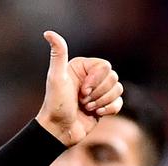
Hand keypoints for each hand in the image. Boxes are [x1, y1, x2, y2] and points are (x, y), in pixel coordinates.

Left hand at [35, 31, 122, 145]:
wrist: (59, 130)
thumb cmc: (55, 104)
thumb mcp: (56, 78)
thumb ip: (57, 55)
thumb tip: (48, 33)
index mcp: (82, 67)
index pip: (105, 66)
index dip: (97, 80)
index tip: (81, 91)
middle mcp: (91, 77)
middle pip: (114, 78)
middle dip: (99, 93)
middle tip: (82, 101)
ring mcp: (98, 92)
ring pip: (118, 90)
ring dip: (102, 102)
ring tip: (86, 108)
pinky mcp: (104, 105)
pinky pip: (119, 103)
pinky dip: (109, 109)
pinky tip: (96, 114)